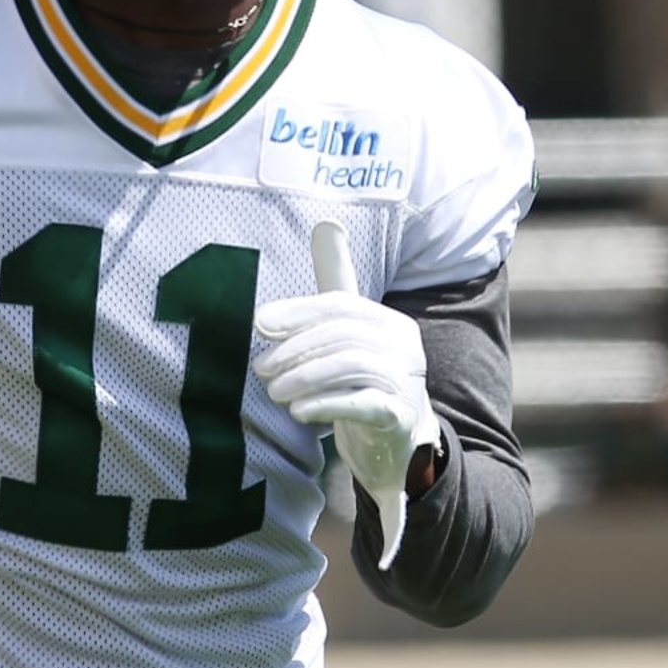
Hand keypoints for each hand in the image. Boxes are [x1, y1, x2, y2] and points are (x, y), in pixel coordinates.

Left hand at [252, 222, 438, 569]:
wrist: (394, 444)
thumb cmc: (362, 379)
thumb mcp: (349, 331)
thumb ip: (336, 285)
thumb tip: (326, 223)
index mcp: (389, 322)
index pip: (340, 306)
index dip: (297, 312)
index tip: (260, 324)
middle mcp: (405, 346)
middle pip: (342, 335)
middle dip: (293, 350)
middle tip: (260, 369)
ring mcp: (407, 381)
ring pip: (350, 366)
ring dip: (303, 378)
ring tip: (274, 392)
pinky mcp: (401, 417)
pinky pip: (361, 403)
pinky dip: (324, 404)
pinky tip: (298, 411)